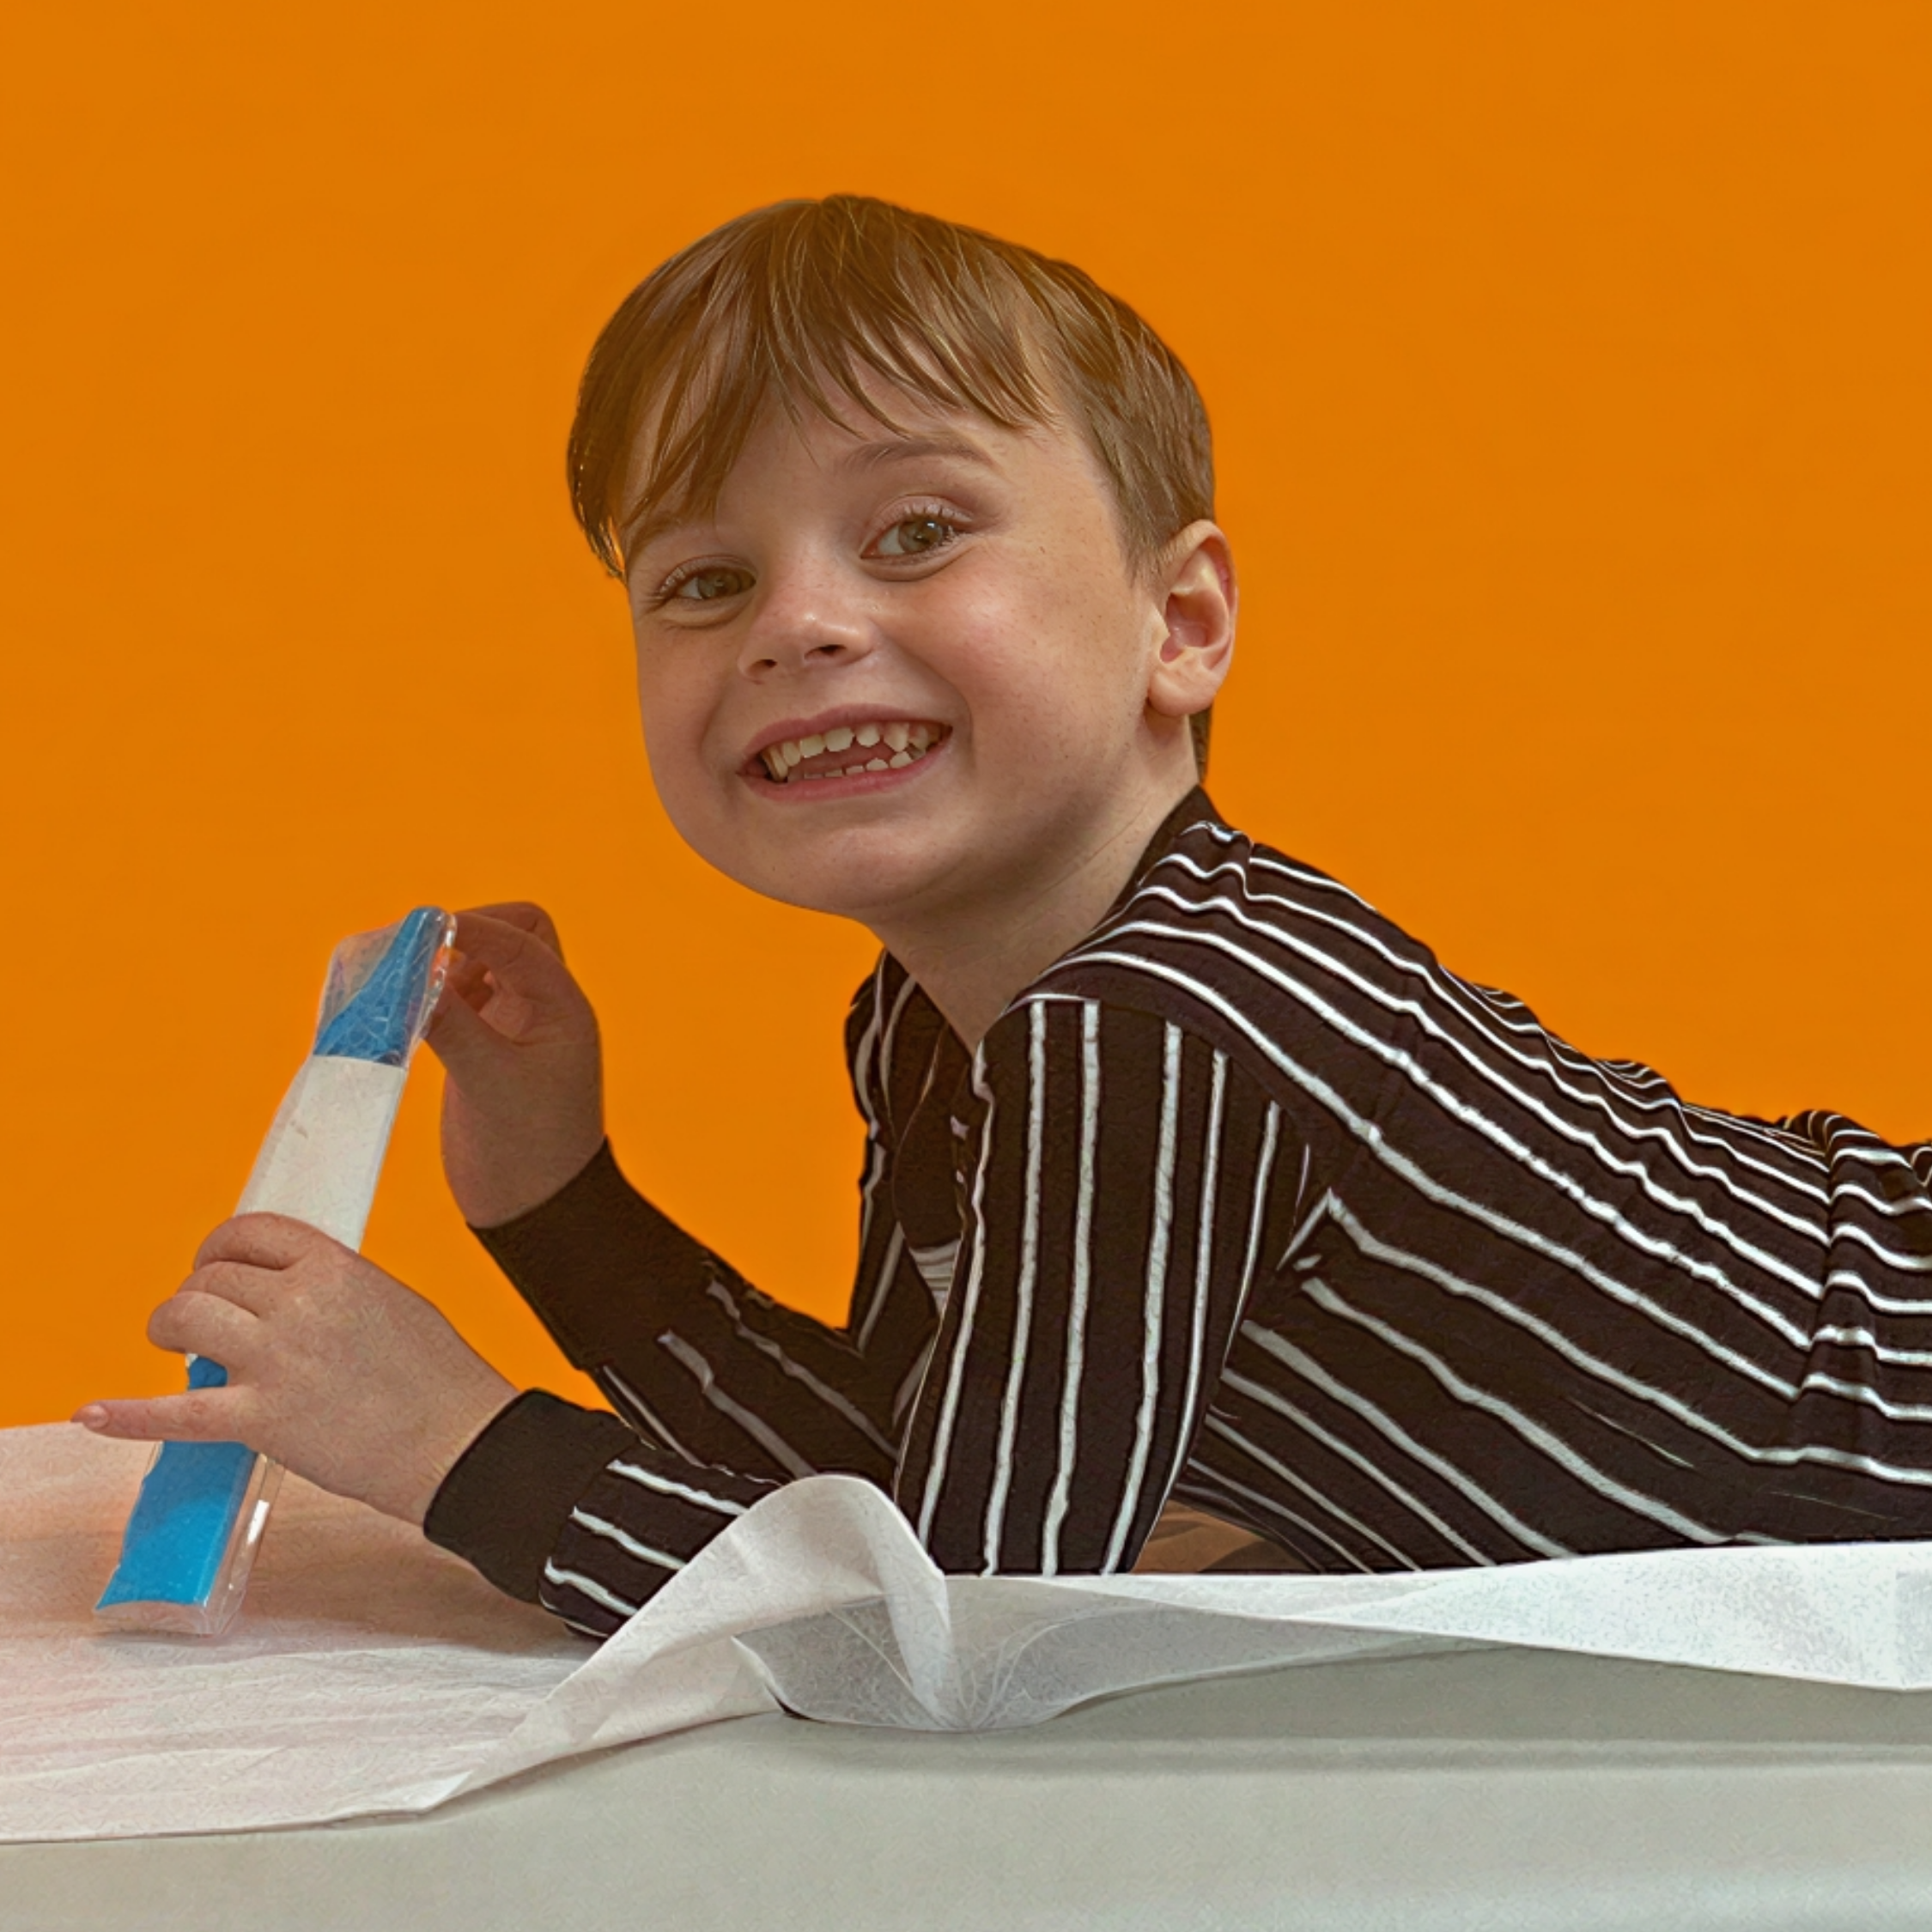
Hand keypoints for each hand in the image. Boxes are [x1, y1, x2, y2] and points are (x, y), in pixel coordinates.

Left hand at [73, 1215, 518, 1525]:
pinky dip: (130, 1414)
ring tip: (176, 1349)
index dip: (219, 1248)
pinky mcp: (261, 1419)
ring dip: (169, 1330)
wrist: (458, 1442)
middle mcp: (299, 1303)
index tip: (214, 1267)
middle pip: (210, 1277)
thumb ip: (334, 1288)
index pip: (250, 1232)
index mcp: (336, 1267)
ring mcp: (275, 1360)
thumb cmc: (440, 1377)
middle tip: (201, 1323)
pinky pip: (177, 1412)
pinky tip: (97, 1413)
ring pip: (184, 1319)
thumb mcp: (391, 1300)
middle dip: (196, 1295)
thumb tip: (284, 1296)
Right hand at [426, 903, 604, 1227]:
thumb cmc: (532, 1152)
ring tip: (399, 985)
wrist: (538, 1213)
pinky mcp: (484, 1052)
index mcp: (563, 1007)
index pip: (522, 938)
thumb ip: (453, 1024)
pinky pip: (458, 1002)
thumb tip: (413, 972)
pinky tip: (401, 1016)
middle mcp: (543, 1009)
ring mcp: (513, 1028)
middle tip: (415, 954)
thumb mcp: (490, 1082)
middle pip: (511, 935)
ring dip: (443, 966)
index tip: (421, 929)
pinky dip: (431, 997)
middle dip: (464, 933)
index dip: (473, 925)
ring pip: (481, 967)